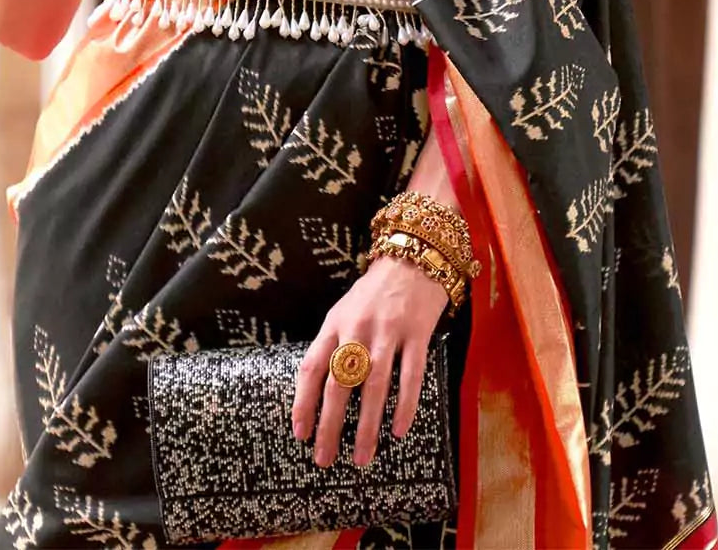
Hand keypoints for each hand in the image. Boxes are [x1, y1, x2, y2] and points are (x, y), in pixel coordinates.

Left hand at [291, 254, 448, 467]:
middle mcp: (358, 329)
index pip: (312, 367)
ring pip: (373, 386)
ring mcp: (388, 331)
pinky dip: (405, 406)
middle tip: (324, 459)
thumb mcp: (344, 310)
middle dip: (329, 426)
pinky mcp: (417, 334)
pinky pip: (410, 377)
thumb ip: (333, 343)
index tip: (299, 433)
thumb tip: (318, 389)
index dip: (303, 402)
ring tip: (362, 456)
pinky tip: (399, 430)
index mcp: (335, 323)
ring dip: (366, 426)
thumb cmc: (375, 291)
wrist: (413, 258)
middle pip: (339, 383)